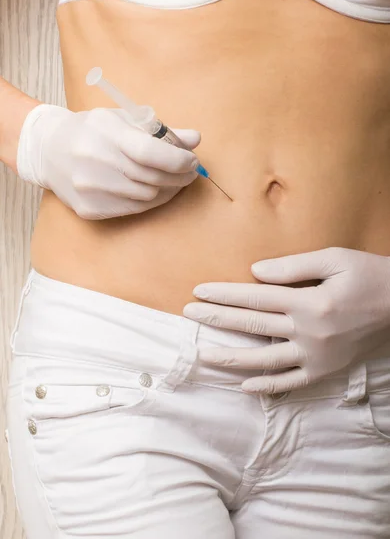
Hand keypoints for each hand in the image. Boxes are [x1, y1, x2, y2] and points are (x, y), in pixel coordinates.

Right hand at [17, 104, 199, 218]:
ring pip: (146, 197)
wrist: (48, 150)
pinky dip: (151, 202)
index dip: (178, 160)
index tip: (192, 160)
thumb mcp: (123, 119)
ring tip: (175, 182)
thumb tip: (195, 139)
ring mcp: (90, 188)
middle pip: (152, 178)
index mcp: (105, 132)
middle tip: (190, 173)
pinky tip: (156, 191)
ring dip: (168, 191)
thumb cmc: (93, 131)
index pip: (149, 152)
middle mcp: (95, 161)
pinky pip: (132, 209)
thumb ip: (161, 130)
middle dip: (179, 177)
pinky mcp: (89, 208)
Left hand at [183, 248, 389, 393]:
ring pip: (265, 360)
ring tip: (205, 355)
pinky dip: (268, 387)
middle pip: (252, 325)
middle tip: (189, 314)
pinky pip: (291, 383)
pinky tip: (245, 386)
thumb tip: (255, 271)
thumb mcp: (335, 259)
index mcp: (308, 302)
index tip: (199, 291)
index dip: (224, 294)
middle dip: (217, 318)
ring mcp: (315, 355)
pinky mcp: (325, 370)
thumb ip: (293, 266)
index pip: (255, 297)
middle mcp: (308, 332)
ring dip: (232, 357)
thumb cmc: (369, 276)